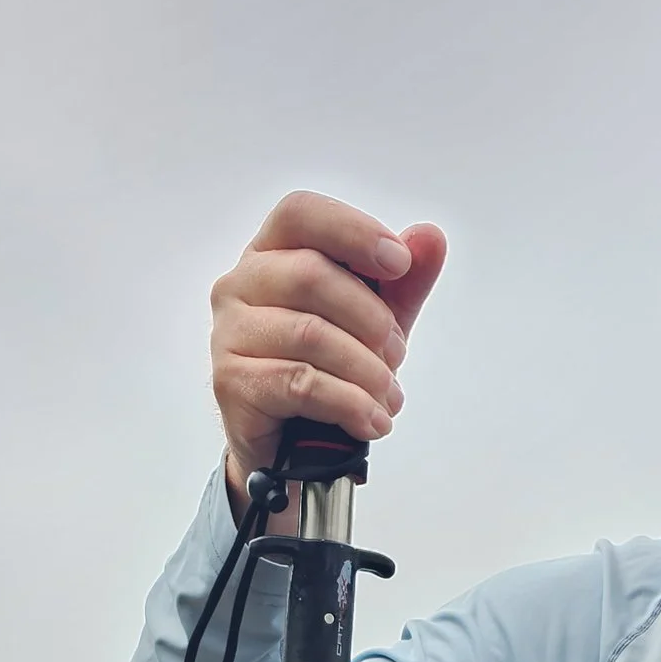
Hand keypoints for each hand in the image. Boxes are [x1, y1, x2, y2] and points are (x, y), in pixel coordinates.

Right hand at [209, 192, 447, 497]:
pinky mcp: (231, 382)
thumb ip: (403, 282)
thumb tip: (431, 238)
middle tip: (397, 355)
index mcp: (271, 253)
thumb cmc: (329, 369)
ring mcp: (229, 333)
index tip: (400, 263)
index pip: (301, 214)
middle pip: (311, 274)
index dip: (353, 231)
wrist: (291, 447)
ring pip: (310, 334)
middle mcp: (240, 284)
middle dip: (371, 318)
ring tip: (389, 398)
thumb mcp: (376, 321)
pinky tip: (372, 421)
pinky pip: (301, 383)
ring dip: (366, 370)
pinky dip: (350, 404)